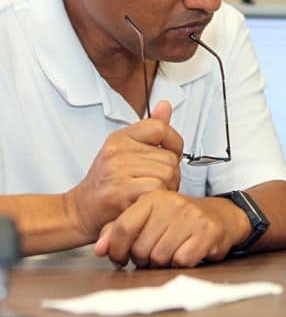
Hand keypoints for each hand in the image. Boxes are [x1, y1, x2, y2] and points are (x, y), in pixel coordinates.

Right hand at [65, 100, 183, 240]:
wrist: (80, 210)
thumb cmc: (106, 183)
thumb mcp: (125, 150)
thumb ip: (150, 130)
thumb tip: (165, 105)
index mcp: (120, 138)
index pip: (160, 127)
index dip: (174, 142)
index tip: (171, 154)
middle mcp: (117, 151)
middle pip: (169, 157)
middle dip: (171, 174)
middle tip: (155, 183)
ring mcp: (117, 170)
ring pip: (167, 174)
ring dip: (166, 188)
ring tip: (149, 193)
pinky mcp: (119, 191)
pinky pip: (156, 188)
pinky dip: (157, 198)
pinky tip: (145, 200)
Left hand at [94, 190, 231, 267]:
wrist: (221, 217)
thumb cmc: (178, 221)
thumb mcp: (148, 218)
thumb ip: (119, 230)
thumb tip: (99, 248)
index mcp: (153, 197)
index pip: (123, 227)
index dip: (116, 249)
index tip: (120, 258)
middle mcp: (172, 203)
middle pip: (140, 248)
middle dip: (142, 259)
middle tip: (152, 254)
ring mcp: (191, 217)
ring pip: (159, 258)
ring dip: (161, 263)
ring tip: (169, 252)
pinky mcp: (206, 233)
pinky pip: (180, 261)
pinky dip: (180, 263)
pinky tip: (185, 253)